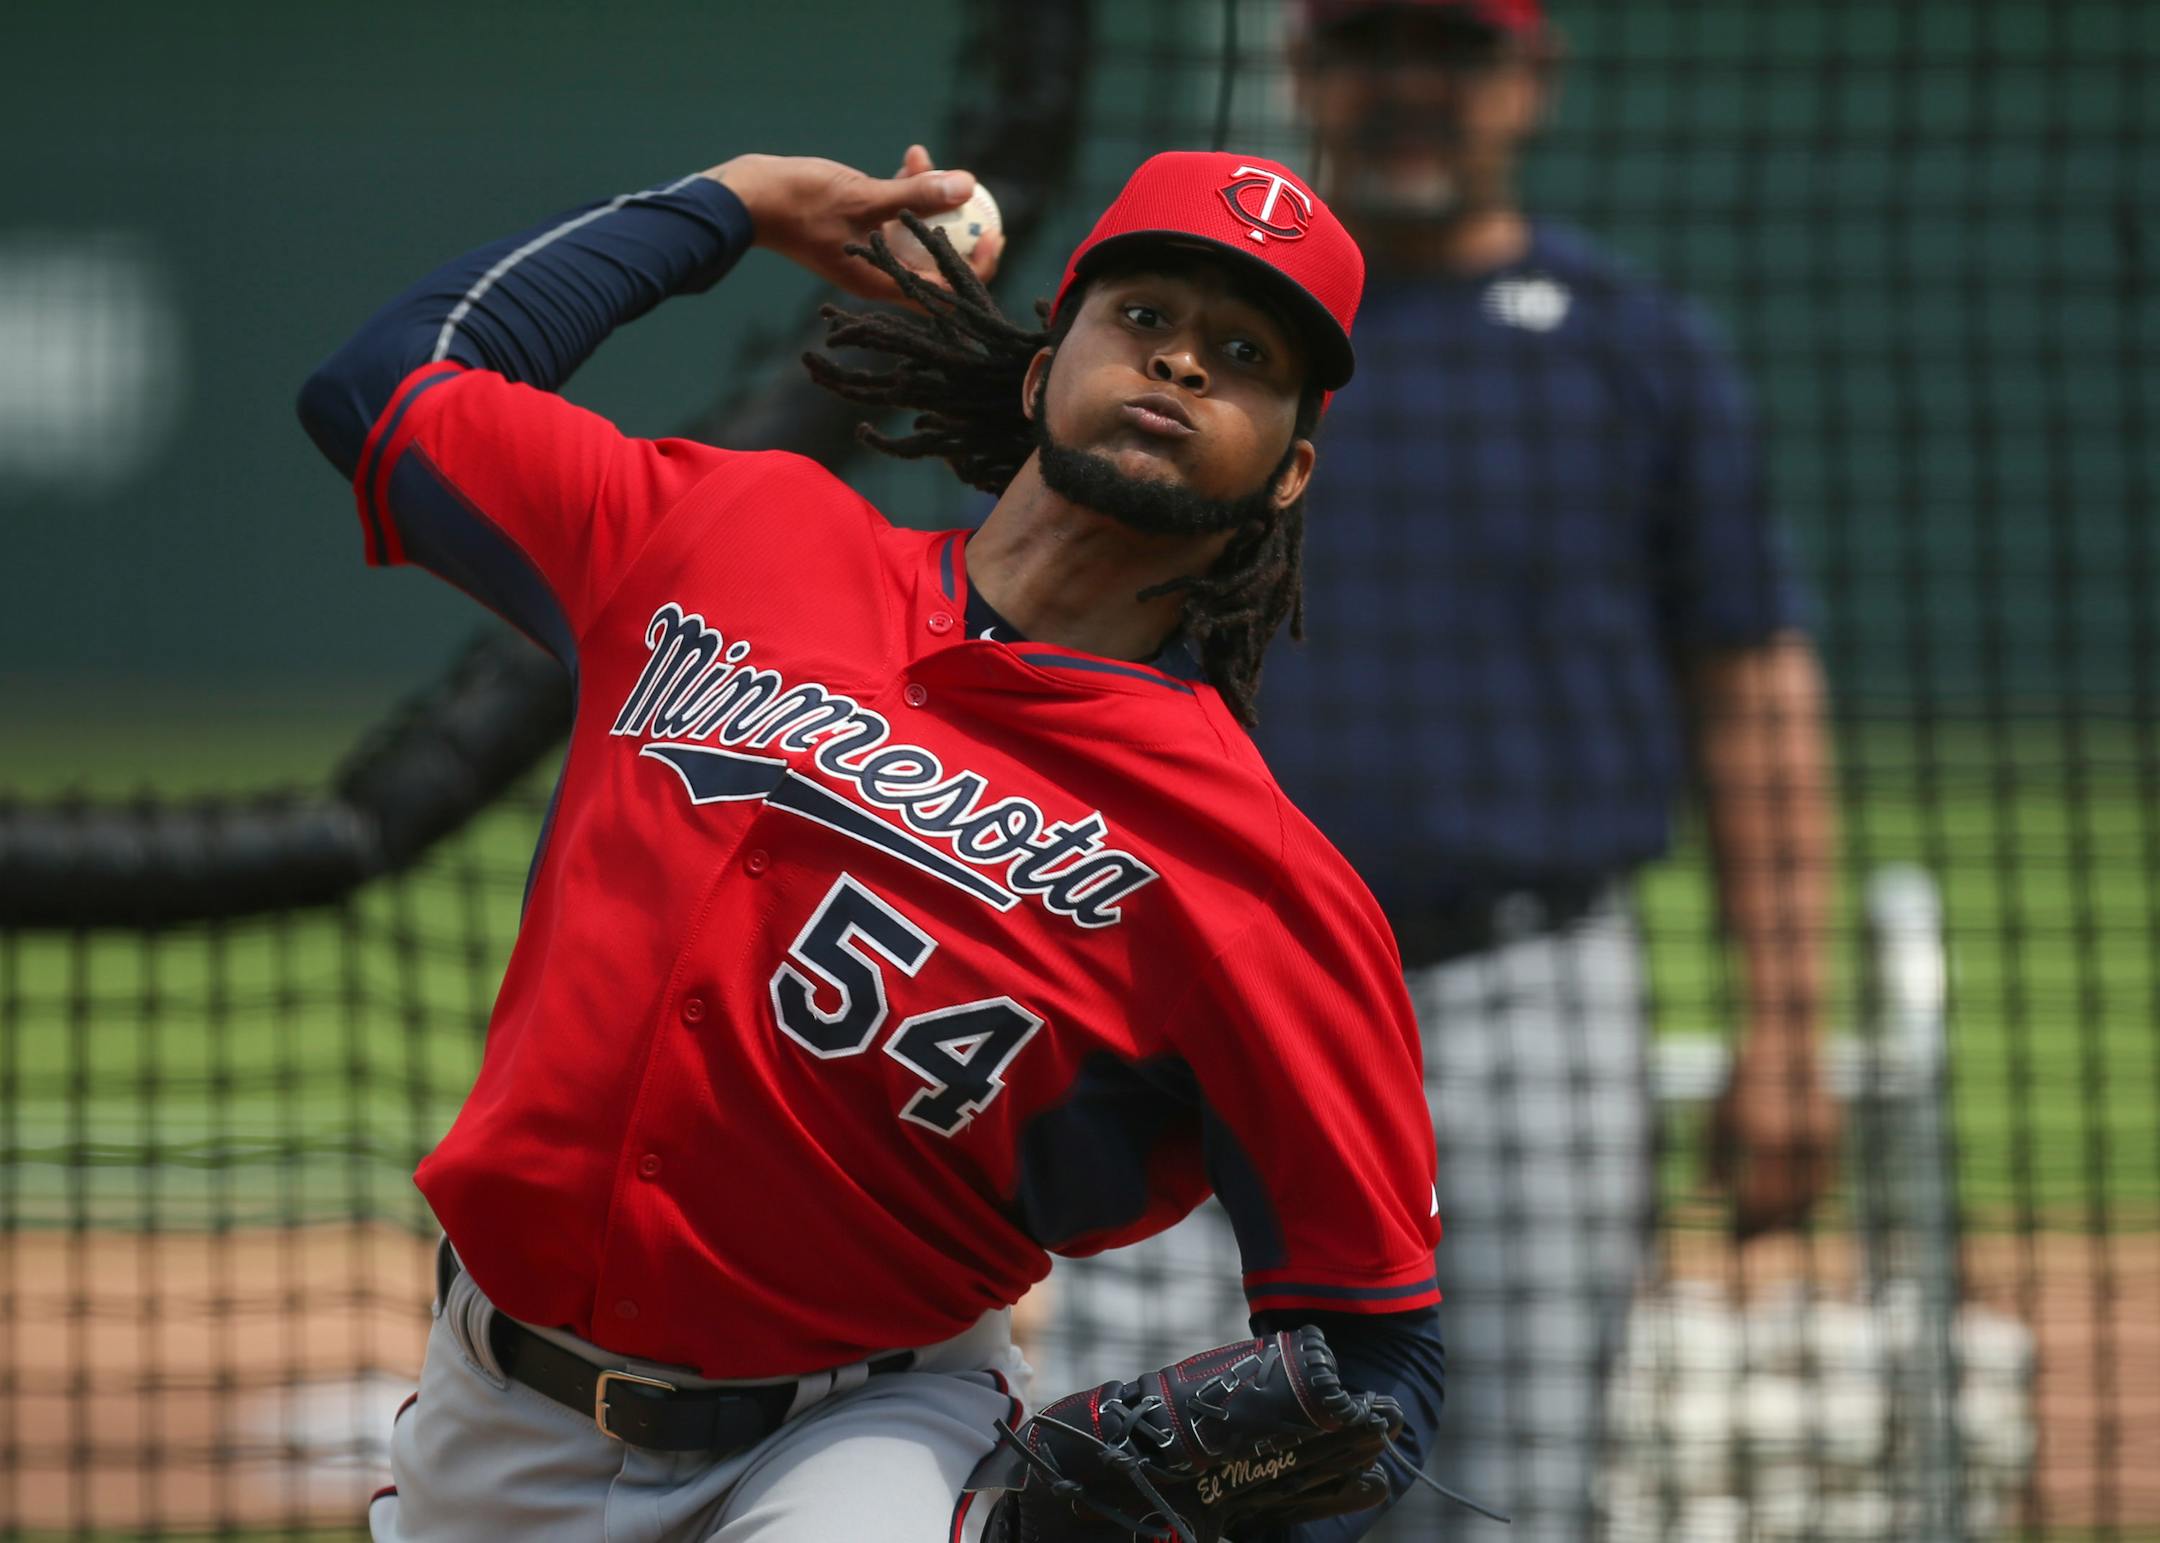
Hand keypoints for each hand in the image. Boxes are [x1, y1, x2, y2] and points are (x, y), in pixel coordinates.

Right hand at [707, 146, 1000, 300]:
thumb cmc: (800, 202)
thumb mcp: (864, 196)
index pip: (945, 291)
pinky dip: (906, 189)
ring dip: (931, 198)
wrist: (746, 199)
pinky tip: (911, 156)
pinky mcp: (855, 229)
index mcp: (881, 282)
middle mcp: (878, 274)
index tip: (995, 235)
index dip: (977, 268)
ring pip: (916, 232)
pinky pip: (894, 214)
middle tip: (986, 206)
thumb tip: (968, 185)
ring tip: (929, 159)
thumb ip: (917, 194)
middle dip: (963, 231)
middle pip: (937, 263)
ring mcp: (866, 252)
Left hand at [1706, 1027, 1839, 1239]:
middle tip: (1745, 1243)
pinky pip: (1823, 1178)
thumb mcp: (1719, 1119)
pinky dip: (1807, 1199)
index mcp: (1759, 1132)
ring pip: (1809, 1195)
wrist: (1786, 1040)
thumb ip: (1715, 1162)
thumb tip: (1709, 1201)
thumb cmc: (1742, 1081)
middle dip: (1765, 1227)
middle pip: (1784, 1202)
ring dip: (1788, 1218)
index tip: (1732, 1240)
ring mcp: (1819, 1136)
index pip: (1757, 1198)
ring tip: (1766, 1232)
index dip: (1745, 1224)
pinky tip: (1789, 1211)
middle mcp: (1793, 1136)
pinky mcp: (1834, 1133)